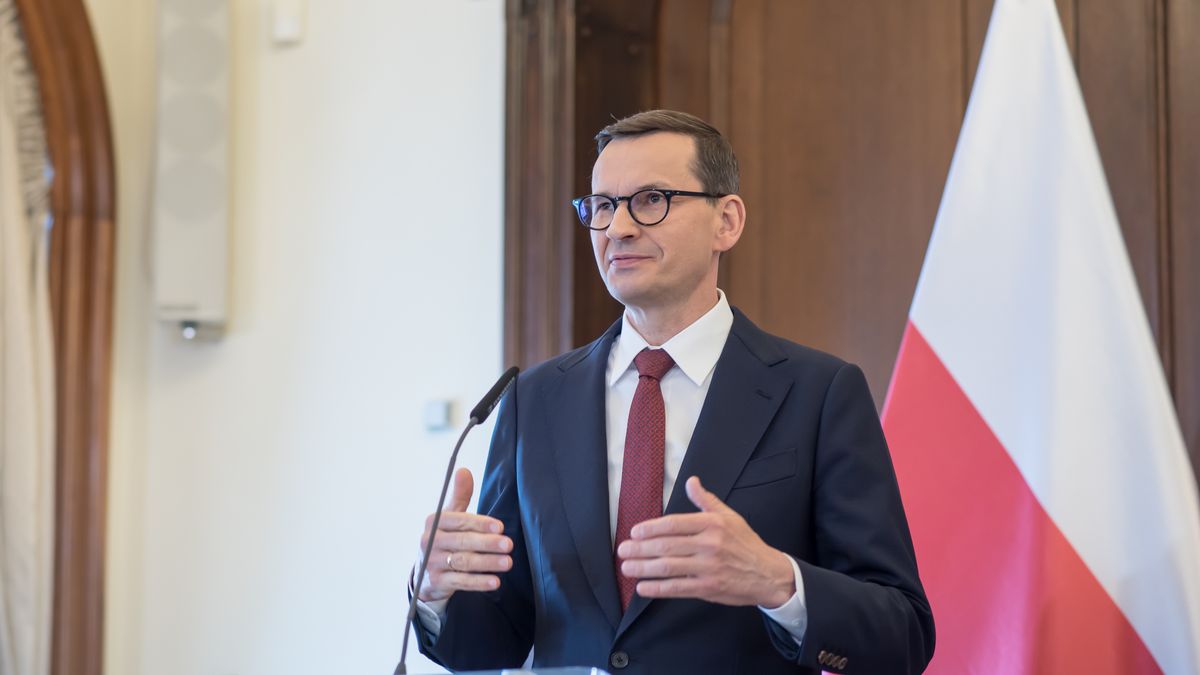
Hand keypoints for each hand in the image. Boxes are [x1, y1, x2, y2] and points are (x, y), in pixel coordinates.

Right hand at [416, 467, 513, 602]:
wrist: (425, 572)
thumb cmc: (445, 538)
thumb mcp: (449, 517)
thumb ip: (460, 496)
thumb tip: (464, 470)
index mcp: (433, 522)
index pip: (458, 521)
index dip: (479, 524)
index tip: (500, 527)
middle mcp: (429, 542)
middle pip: (462, 542)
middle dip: (487, 544)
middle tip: (509, 544)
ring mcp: (432, 563)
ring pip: (463, 562)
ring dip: (487, 563)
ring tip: (508, 562)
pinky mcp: (437, 582)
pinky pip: (460, 582)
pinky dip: (478, 582)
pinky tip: (495, 581)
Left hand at [616, 476, 794, 607]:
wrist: (768, 574)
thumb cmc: (746, 544)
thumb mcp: (729, 516)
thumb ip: (706, 500)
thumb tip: (691, 481)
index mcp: (712, 524)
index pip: (674, 524)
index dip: (651, 528)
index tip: (634, 532)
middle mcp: (709, 544)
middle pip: (666, 545)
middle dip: (640, 548)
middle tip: (622, 550)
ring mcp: (708, 567)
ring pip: (668, 567)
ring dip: (643, 568)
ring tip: (627, 567)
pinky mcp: (709, 588)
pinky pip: (678, 588)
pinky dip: (658, 588)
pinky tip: (643, 587)